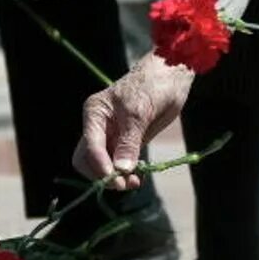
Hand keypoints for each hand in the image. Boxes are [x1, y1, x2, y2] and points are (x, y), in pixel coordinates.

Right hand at [74, 54, 190, 188]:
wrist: (171, 75)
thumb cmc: (152, 86)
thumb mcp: (140, 112)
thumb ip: (129, 142)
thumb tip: (121, 170)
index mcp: (95, 113)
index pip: (90, 146)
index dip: (100, 165)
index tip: (116, 179)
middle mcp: (98, 126)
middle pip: (87, 160)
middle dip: (102, 175)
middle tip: (124, 184)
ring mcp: (111, 135)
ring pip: (102, 165)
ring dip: (115, 177)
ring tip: (135, 182)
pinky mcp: (125, 142)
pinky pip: (118, 164)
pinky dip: (125, 173)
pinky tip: (138, 176)